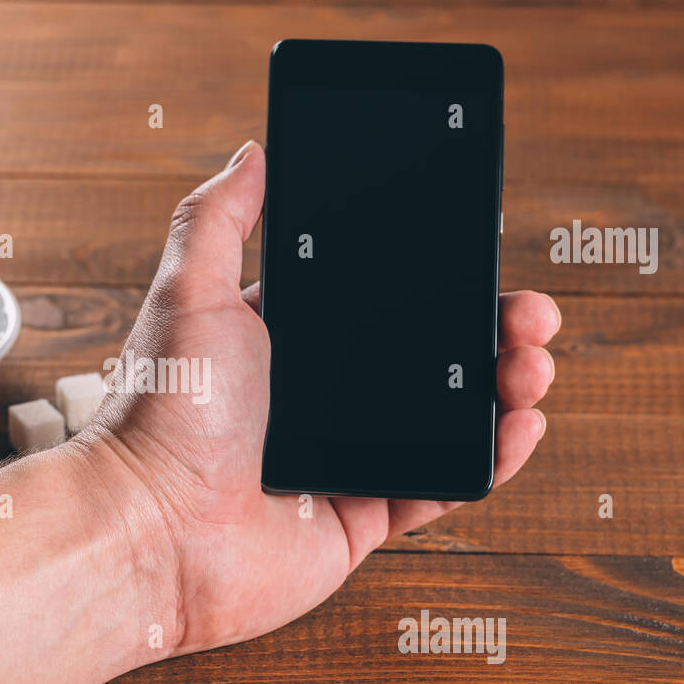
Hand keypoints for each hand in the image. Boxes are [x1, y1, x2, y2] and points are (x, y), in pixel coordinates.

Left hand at [78, 141, 558, 655]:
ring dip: (501, 390)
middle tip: (529, 315)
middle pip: (425, 358)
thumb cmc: (161, 412)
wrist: (152, 531)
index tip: (480, 258)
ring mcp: (343, 461)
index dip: (433, 281)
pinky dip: (487, 462)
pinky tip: (519, 427)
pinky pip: (439, 488)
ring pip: (445, 421)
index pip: (377, 301)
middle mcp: (316, 401)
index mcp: (282, 344)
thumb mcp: (189, 293)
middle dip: (487, 331)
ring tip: (531, 364)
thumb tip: (254, 152)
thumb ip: (219, 219)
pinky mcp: (359, 520)